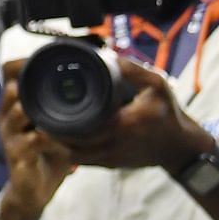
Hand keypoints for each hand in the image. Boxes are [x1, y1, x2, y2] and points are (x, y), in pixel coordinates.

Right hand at [0, 60, 77, 219]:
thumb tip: (99, 89)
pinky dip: (52, 138)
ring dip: (45, 109)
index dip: (26, 61)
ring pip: (20, 109)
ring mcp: (8, 135)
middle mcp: (6, 116)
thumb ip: (66, 109)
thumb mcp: (54, 128)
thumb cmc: (46, 156)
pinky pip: (34, 140)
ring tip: (69, 110)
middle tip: (66, 79)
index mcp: (14, 105)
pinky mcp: (16, 154)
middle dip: (36, 81)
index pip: (10, 72)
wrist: (31, 192)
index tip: (51, 56)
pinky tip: (68, 140)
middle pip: (13, 86)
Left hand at [50, 56, 212, 170]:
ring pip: (74, 156)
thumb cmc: (168, 114)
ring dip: (58, 143)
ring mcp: (111, 158)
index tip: (43, 105)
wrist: (181, 148)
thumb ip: (133, 69)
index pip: (81, 126)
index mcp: (122, 124)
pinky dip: (70, 151)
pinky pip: (83, 161)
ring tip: (46, 124)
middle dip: (51, 130)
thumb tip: (106, 54)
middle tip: (37, 113)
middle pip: (71, 143)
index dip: (58, 119)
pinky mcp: (111, 165)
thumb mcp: (157, 85)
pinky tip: (61, 137)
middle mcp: (113, 144)